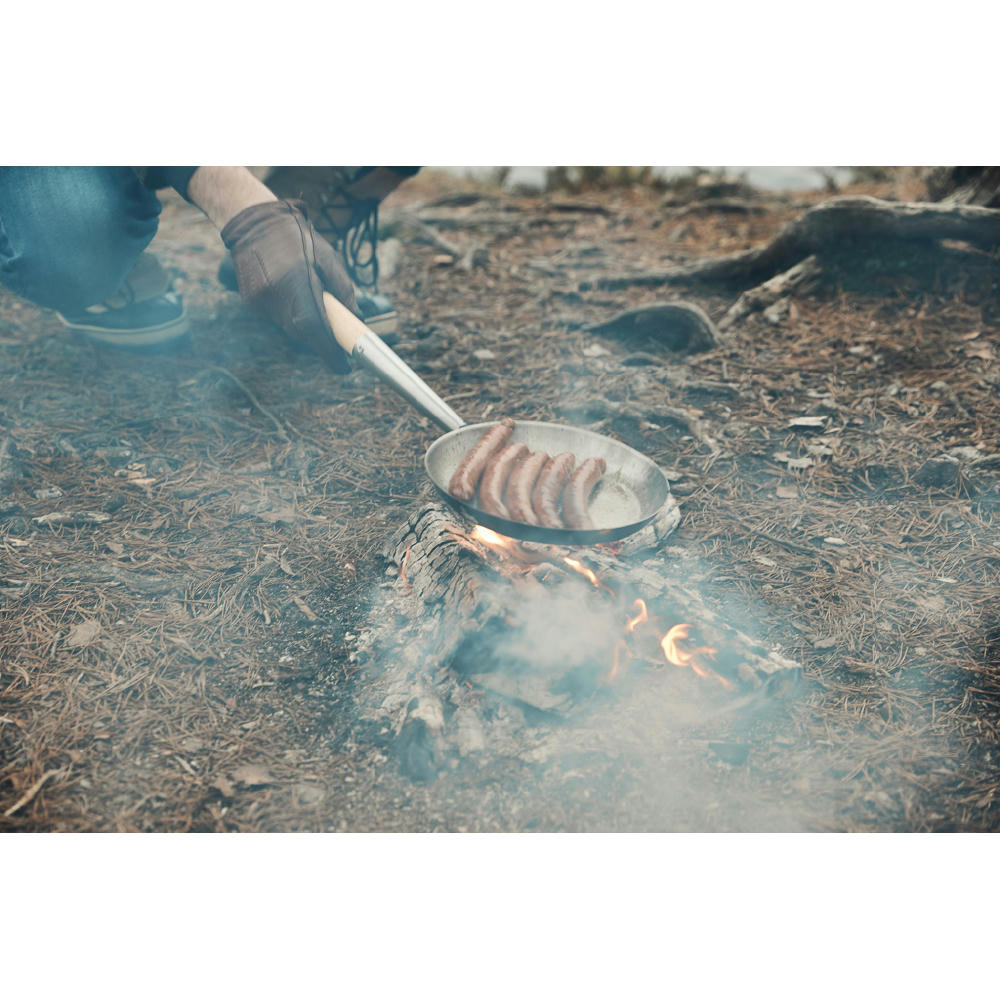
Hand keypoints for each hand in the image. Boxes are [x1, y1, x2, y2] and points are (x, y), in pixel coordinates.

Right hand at [221, 199, 357, 371]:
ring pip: (290, 328)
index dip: (329, 352)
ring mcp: (259, 302)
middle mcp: (275, 295)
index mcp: (296, 281)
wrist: (253, 222)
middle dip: (320, 339)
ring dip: (304, 323)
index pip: (313, 327)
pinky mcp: (251, 304)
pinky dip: (289, 313)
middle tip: (335, 337)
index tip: (344, 367)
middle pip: (303, 333)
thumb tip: (357, 319)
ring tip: (307, 296)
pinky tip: (289, 291)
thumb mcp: (328, 258)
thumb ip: (344, 290)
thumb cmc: (298, 237)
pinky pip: (277, 319)